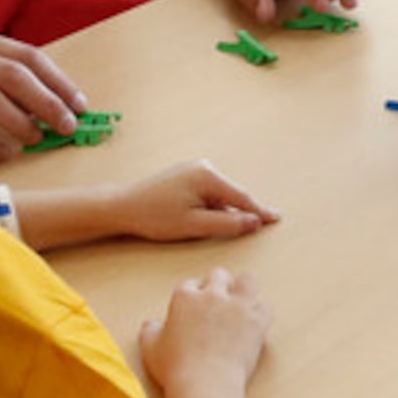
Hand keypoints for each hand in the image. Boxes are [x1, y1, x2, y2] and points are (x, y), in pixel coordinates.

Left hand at [105, 160, 279, 242]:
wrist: (122, 206)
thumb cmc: (154, 216)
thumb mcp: (195, 225)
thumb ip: (228, 224)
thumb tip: (253, 222)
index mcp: (207, 176)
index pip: (241, 198)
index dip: (258, 212)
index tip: (275, 218)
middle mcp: (203, 167)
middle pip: (231, 196)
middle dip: (237, 213)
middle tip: (243, 229)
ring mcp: (193, 169)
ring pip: (219, 196)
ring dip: (219, 212)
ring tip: (198, 226)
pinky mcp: (185, 175)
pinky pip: (207, 193)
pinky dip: (209, 207)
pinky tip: (196, 218)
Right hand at [138, 266, 271, 397]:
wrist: (204, 384)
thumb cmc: (175, 368)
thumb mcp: (150, 348)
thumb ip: (149, 331)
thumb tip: (151, 323)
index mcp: (185, 297)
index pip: (190, 284)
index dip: (194, 295)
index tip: (196, 306)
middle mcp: (212, 295)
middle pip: (219, 275)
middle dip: (219, 285)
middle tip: (219, 303)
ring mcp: (237, 306)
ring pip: (248, 280)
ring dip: (245, 288)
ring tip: (241, 302)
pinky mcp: (257, 321)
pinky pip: (265, 306)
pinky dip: (260, 313)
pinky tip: (254, 323)